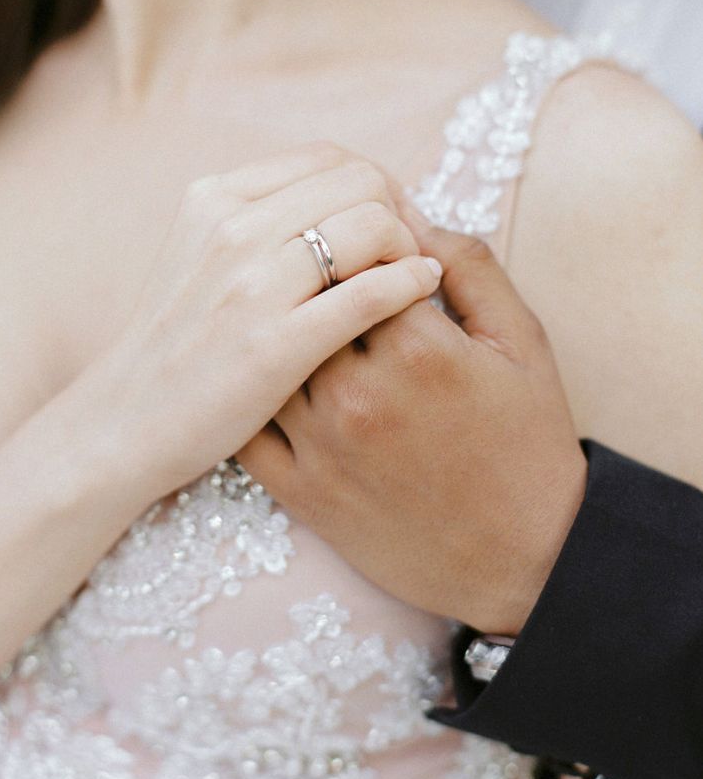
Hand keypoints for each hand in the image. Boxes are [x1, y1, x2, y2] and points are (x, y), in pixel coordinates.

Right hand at [89, 142, 441, 502]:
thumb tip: (327, 203)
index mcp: (214, 199)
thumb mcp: (196, 258)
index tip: (385, 222)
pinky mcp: (277, 345)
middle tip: (406, 250)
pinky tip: (421, 290)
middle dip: (398, 211)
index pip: (328, 159)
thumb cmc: (173, 345)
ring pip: (372, 226)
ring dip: (408, 246)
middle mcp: (233, 229)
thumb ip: (252, 222)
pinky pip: (372, 293)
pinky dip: (411, 282)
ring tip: (411, 275)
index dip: (373, 186)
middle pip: (360, 183)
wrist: (126, 421)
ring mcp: (254, 286)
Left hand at [237, 222, 587, 634]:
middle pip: (306, 305)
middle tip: (328, 287)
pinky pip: (252, 430)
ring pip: (270, 360)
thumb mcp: (523, 344)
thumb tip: (415, 220)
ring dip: (281, 338)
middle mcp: (358, 394)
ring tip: (298, 331)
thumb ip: (471, 269)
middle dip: (317, 287)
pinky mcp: (301, 493)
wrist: (524, 558)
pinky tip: (268, 384)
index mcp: (417, 348)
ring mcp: (322, 446)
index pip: (358, 261)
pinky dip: (253, 399)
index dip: (362, 248)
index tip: (368, 253)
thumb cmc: (526, 448)